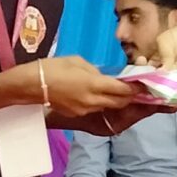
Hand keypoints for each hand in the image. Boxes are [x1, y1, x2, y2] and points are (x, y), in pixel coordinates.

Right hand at [11, 56, 130, 117]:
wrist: (31, 85)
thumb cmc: (53, 68)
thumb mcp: (77, 62)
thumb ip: (95, 71)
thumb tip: (103, 77)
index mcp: (94, 84)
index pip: (122, 89)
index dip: (136, 88)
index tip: (145, 85)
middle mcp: (93, 100)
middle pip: (120, 102)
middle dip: (130, 97)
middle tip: (137, 90)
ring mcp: (85, 109)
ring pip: (108, 106)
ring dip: (116, 100)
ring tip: (120, 92)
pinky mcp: (77, 114)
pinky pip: (94, 108)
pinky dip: (100, 102)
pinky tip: (97, 95)